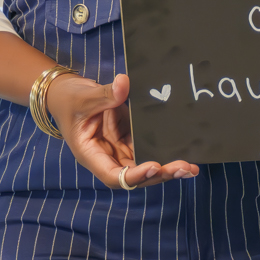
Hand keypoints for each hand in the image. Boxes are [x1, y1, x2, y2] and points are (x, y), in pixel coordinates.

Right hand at [59, 72, 198, 189]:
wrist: (69, 93)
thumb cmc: (70, 99)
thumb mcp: (84, 97)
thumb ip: (105, 94)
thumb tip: (123, 83)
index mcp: (91, 155)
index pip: (114, 175)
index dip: (134, 175)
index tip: (154, 166)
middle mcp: (108, 157)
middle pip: (135, 176)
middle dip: (159, 175)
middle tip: (183, 169)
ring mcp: (121, 150)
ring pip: (146, 167)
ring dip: (167, 169)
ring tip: (191, 168)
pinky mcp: (131, 140)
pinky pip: (150, 150)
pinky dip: (166, 154)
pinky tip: (187, 155)